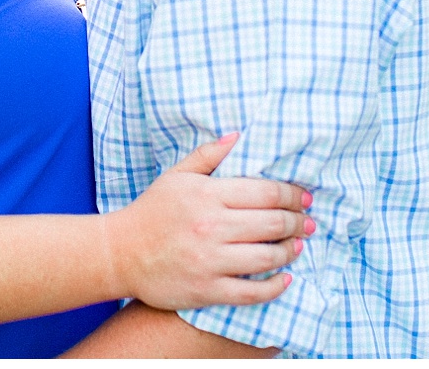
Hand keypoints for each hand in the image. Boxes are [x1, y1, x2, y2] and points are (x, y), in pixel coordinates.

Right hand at [102, 133, 312, 310]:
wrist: (120, 253)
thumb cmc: (151, 211)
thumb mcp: (176, 175)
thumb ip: (209, 155)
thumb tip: (239, 136)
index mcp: (207, 194)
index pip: (266, 192)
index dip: (292, 194)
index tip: (304, 198)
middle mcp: (211, 226)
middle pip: (273, 223)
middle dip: (298, 222)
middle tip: (308, 223)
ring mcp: (210, 260)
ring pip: (267, 256)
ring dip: (290, 251)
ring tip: (298, 246)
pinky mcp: (207, 290)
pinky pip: (252, 292)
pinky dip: (276, 285)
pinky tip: (286, 278)